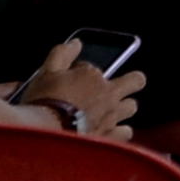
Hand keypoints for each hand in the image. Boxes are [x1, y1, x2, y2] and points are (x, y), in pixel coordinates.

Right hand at [21, 39, 142, 139]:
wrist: (45, 135)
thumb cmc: (44, 102)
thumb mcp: (47, 72)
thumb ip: (62, 53)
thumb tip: (76, 43)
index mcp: (94, 76)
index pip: (93, 68)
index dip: (82, 73)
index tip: (70, 80)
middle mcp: (109, 95)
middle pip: (136, 81)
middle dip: (130, 82)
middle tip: (115, 88)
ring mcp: (112, 117)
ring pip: (130, 107)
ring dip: (122, 109)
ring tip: (107, 114)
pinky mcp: (110, 137)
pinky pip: (124, 133)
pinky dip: (117, 132)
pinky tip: (106, 133)